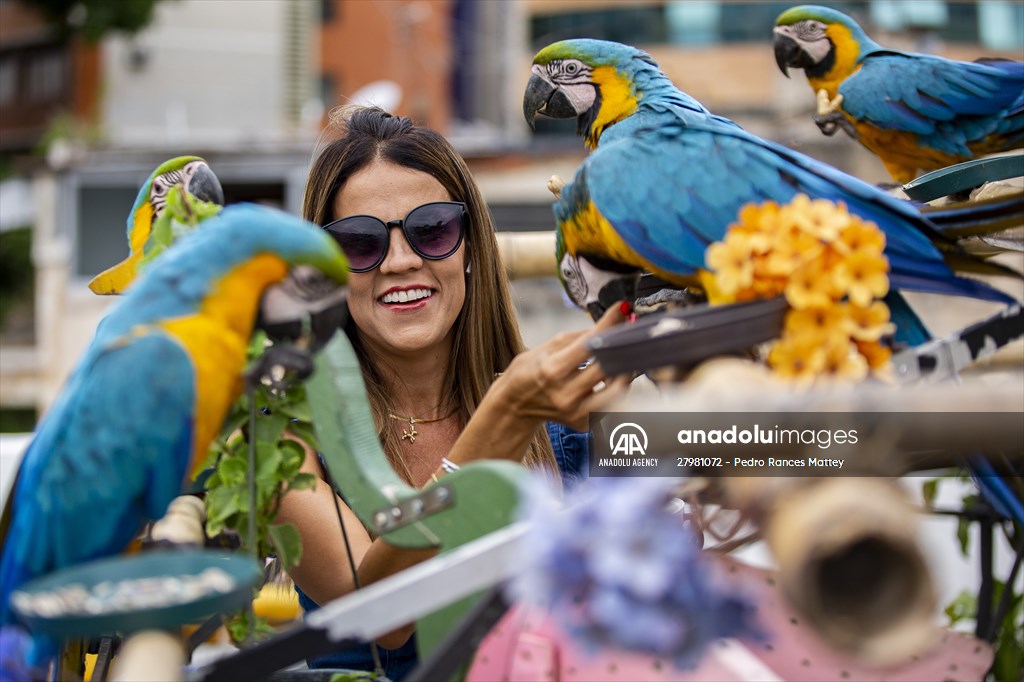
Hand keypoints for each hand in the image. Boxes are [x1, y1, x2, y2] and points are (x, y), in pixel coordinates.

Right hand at [495, 304, 630, 430]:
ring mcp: (575, 412)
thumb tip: (608, 324)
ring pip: (617, 391)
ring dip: (623, 372)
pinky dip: (613, 390)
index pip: (590, 344)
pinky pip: (610, 405)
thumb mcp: (545, 347)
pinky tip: (606, 380)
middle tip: (625, 334)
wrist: (515, 404)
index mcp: (552, 370)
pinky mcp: (583, 423)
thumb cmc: (528, 372)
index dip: (609, 324)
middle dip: (621, 346)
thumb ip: (577, 337)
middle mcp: (565, 394)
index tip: (622, 309)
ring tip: (618, 361)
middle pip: (608, 367)